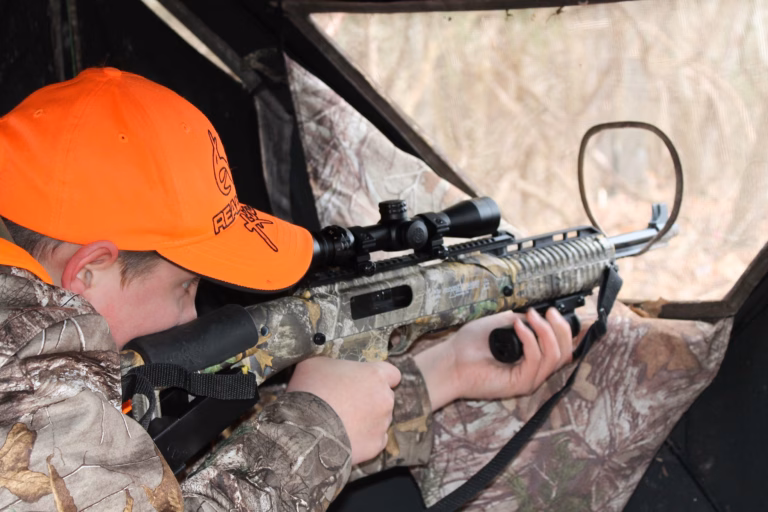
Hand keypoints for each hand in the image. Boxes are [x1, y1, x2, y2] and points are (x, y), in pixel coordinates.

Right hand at [286, 357, 400, 464]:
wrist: (305, 430)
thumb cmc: (310, 391)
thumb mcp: (315, 364)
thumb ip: (332, 363)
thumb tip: (328, 365)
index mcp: (375, 375)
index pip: (392, 373)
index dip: (379, 377)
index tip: (366, 382)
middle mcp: (385, 398)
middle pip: (384, 396)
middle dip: (370, 399)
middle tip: (347, 403)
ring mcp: (382, 423)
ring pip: (380, 419)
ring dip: (367, 419)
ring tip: (342, 422)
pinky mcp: (376, 445)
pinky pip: (375, 439)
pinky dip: (364, 438)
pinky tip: (346, 436)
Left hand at [414, 308, 574, 410]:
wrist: (450, 360)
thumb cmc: (469, 345)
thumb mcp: (500, 324)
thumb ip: (522, 322)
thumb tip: (538, 314)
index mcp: (531, 358)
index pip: (561, 348)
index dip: (563, 329)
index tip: (552, 311)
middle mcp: (533, 370)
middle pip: (564, 353)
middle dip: (560, 329)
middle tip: (548, 313)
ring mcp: (528, 379)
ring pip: (554, 357)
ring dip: (546, 332)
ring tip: (530, 317)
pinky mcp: (520, 384)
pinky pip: (536, 361)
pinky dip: (531, 341)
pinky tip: (519, 328)